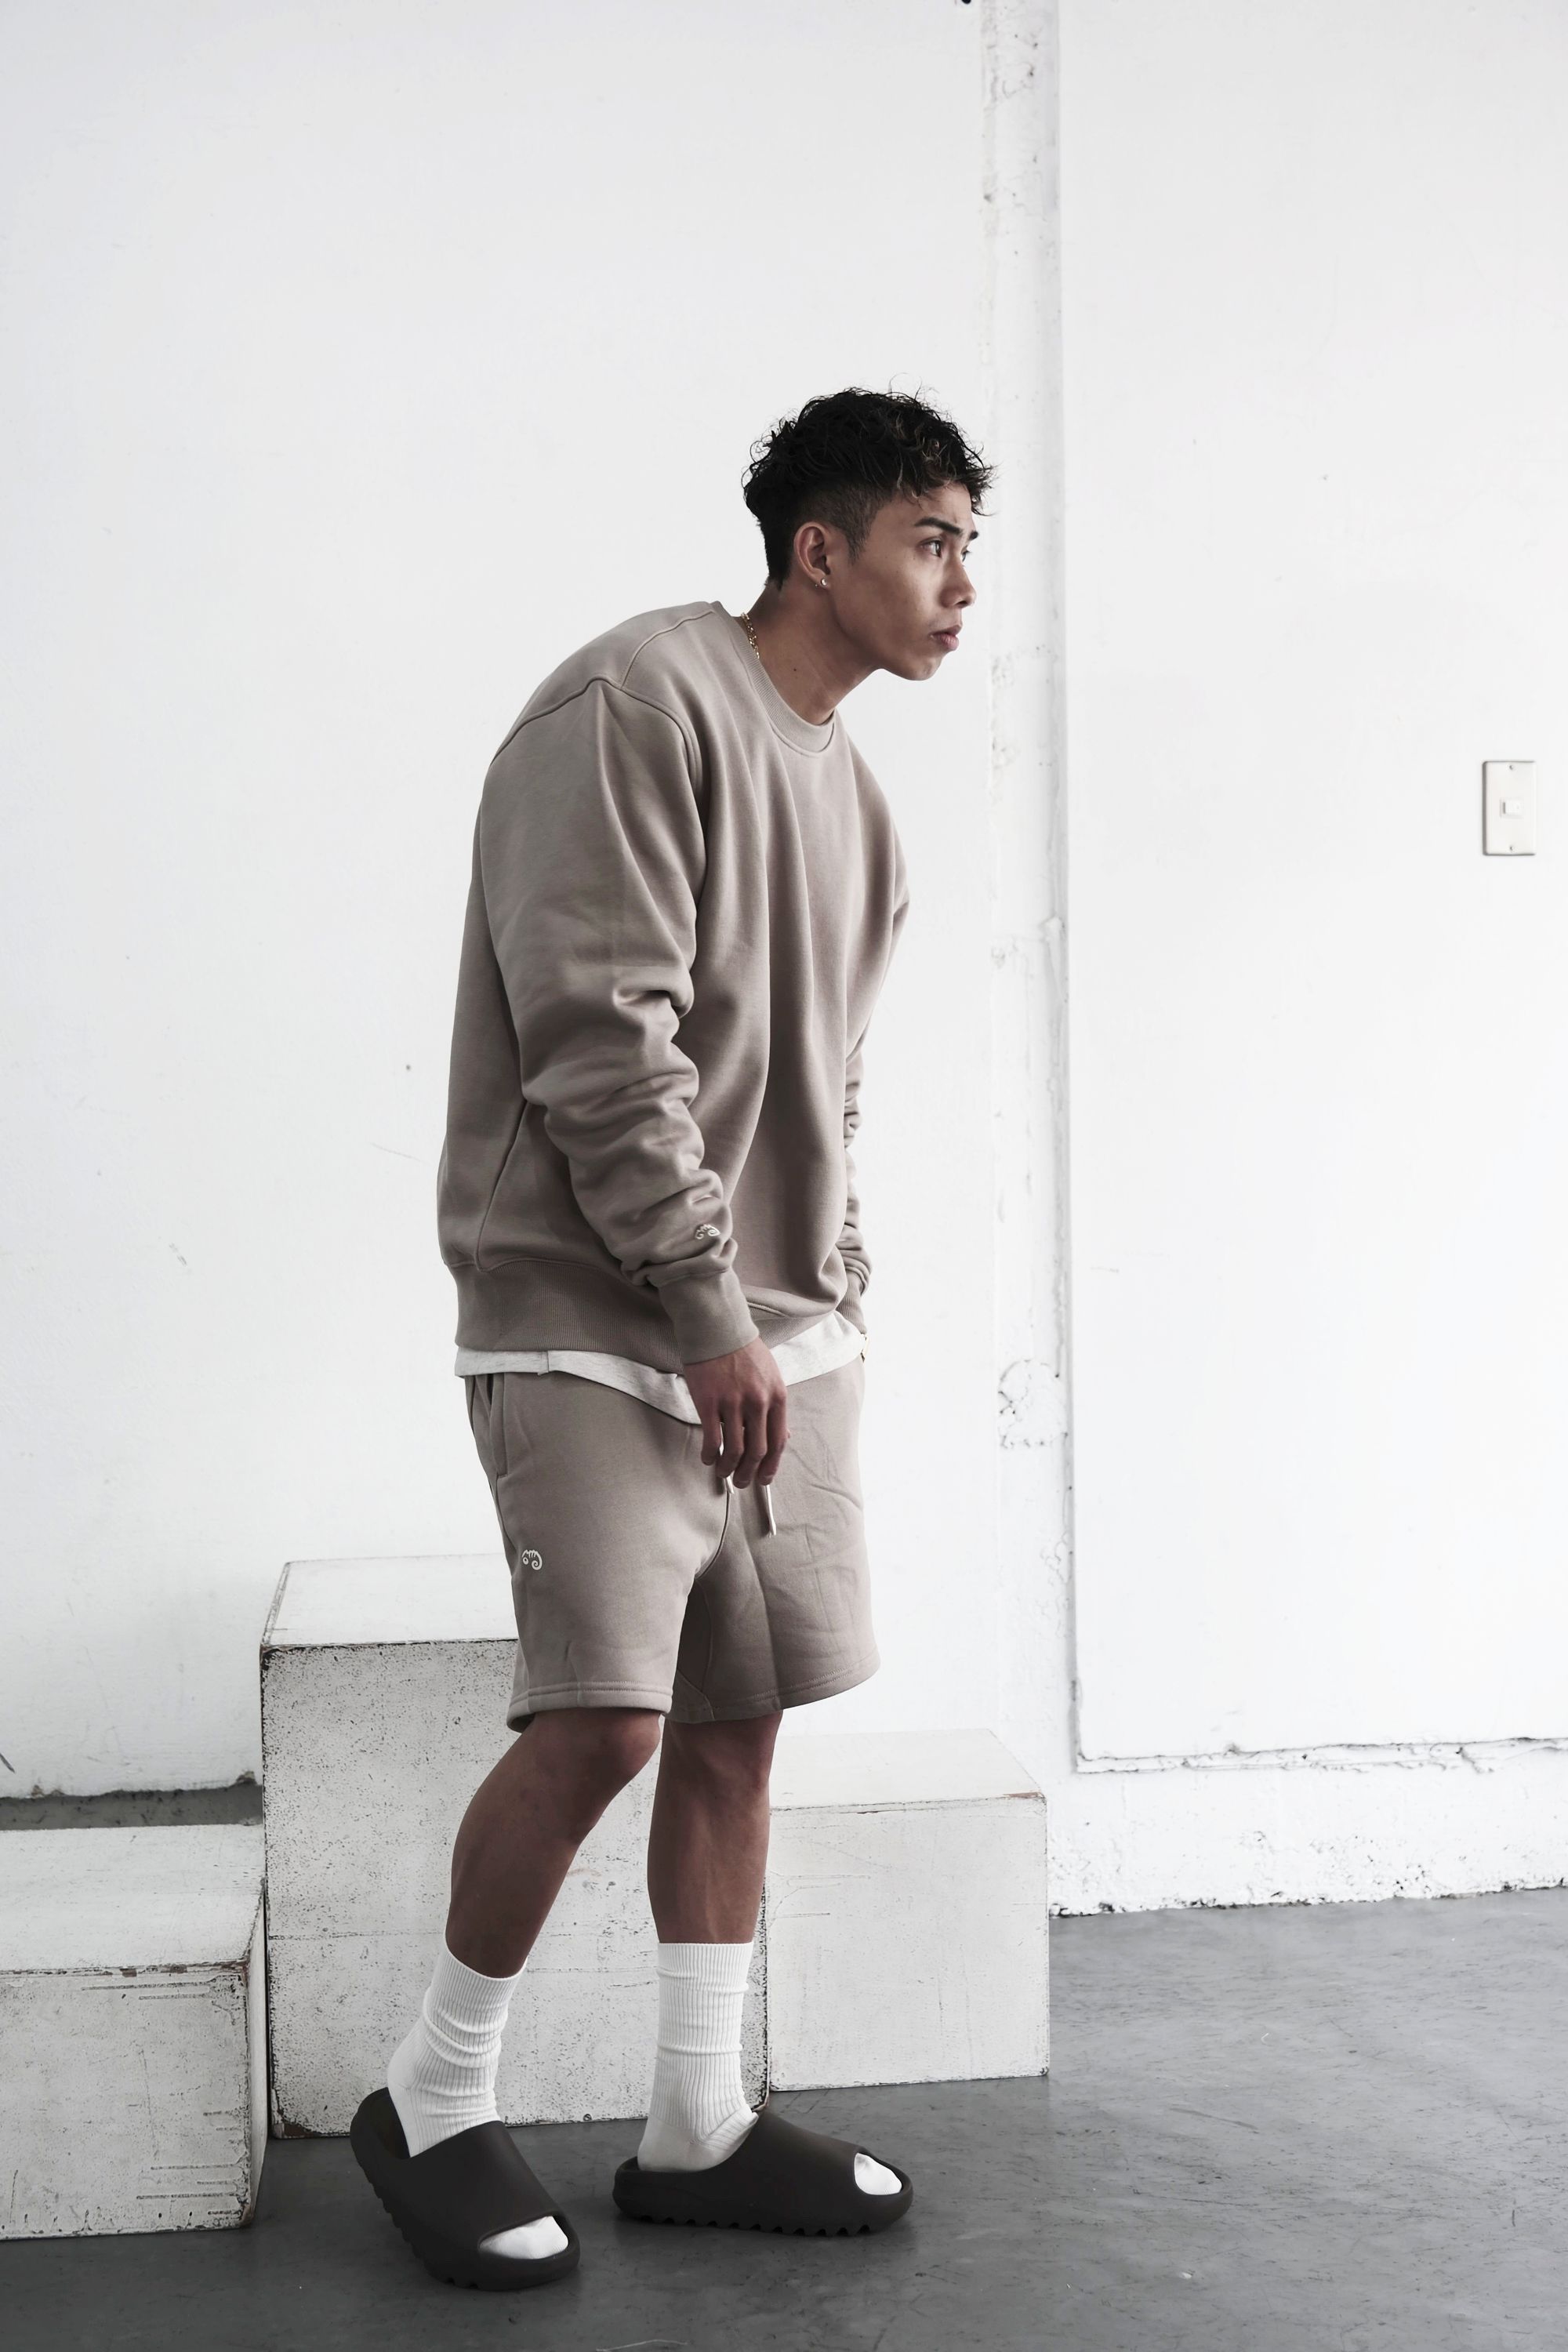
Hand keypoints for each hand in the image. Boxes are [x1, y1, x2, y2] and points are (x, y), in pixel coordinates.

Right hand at [682, 1337, 787, 1488]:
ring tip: (723, 1473)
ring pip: (735, 1450)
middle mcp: (759, 1402)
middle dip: (750, 1474)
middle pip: (758, 1451)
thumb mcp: (771, 1376)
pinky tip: (708, 1458)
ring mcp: (733, 1403)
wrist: (718, 1329)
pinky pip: (713, 1440)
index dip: (772, 1466)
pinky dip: (711, 1455)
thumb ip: (776, 1407)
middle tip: (742, 1482)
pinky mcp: (709, 1402)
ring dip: (729, 1468)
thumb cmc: (744, 1353)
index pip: (779, 1442)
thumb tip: (785, 1436)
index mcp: (777, 1397)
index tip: (764, 1478)